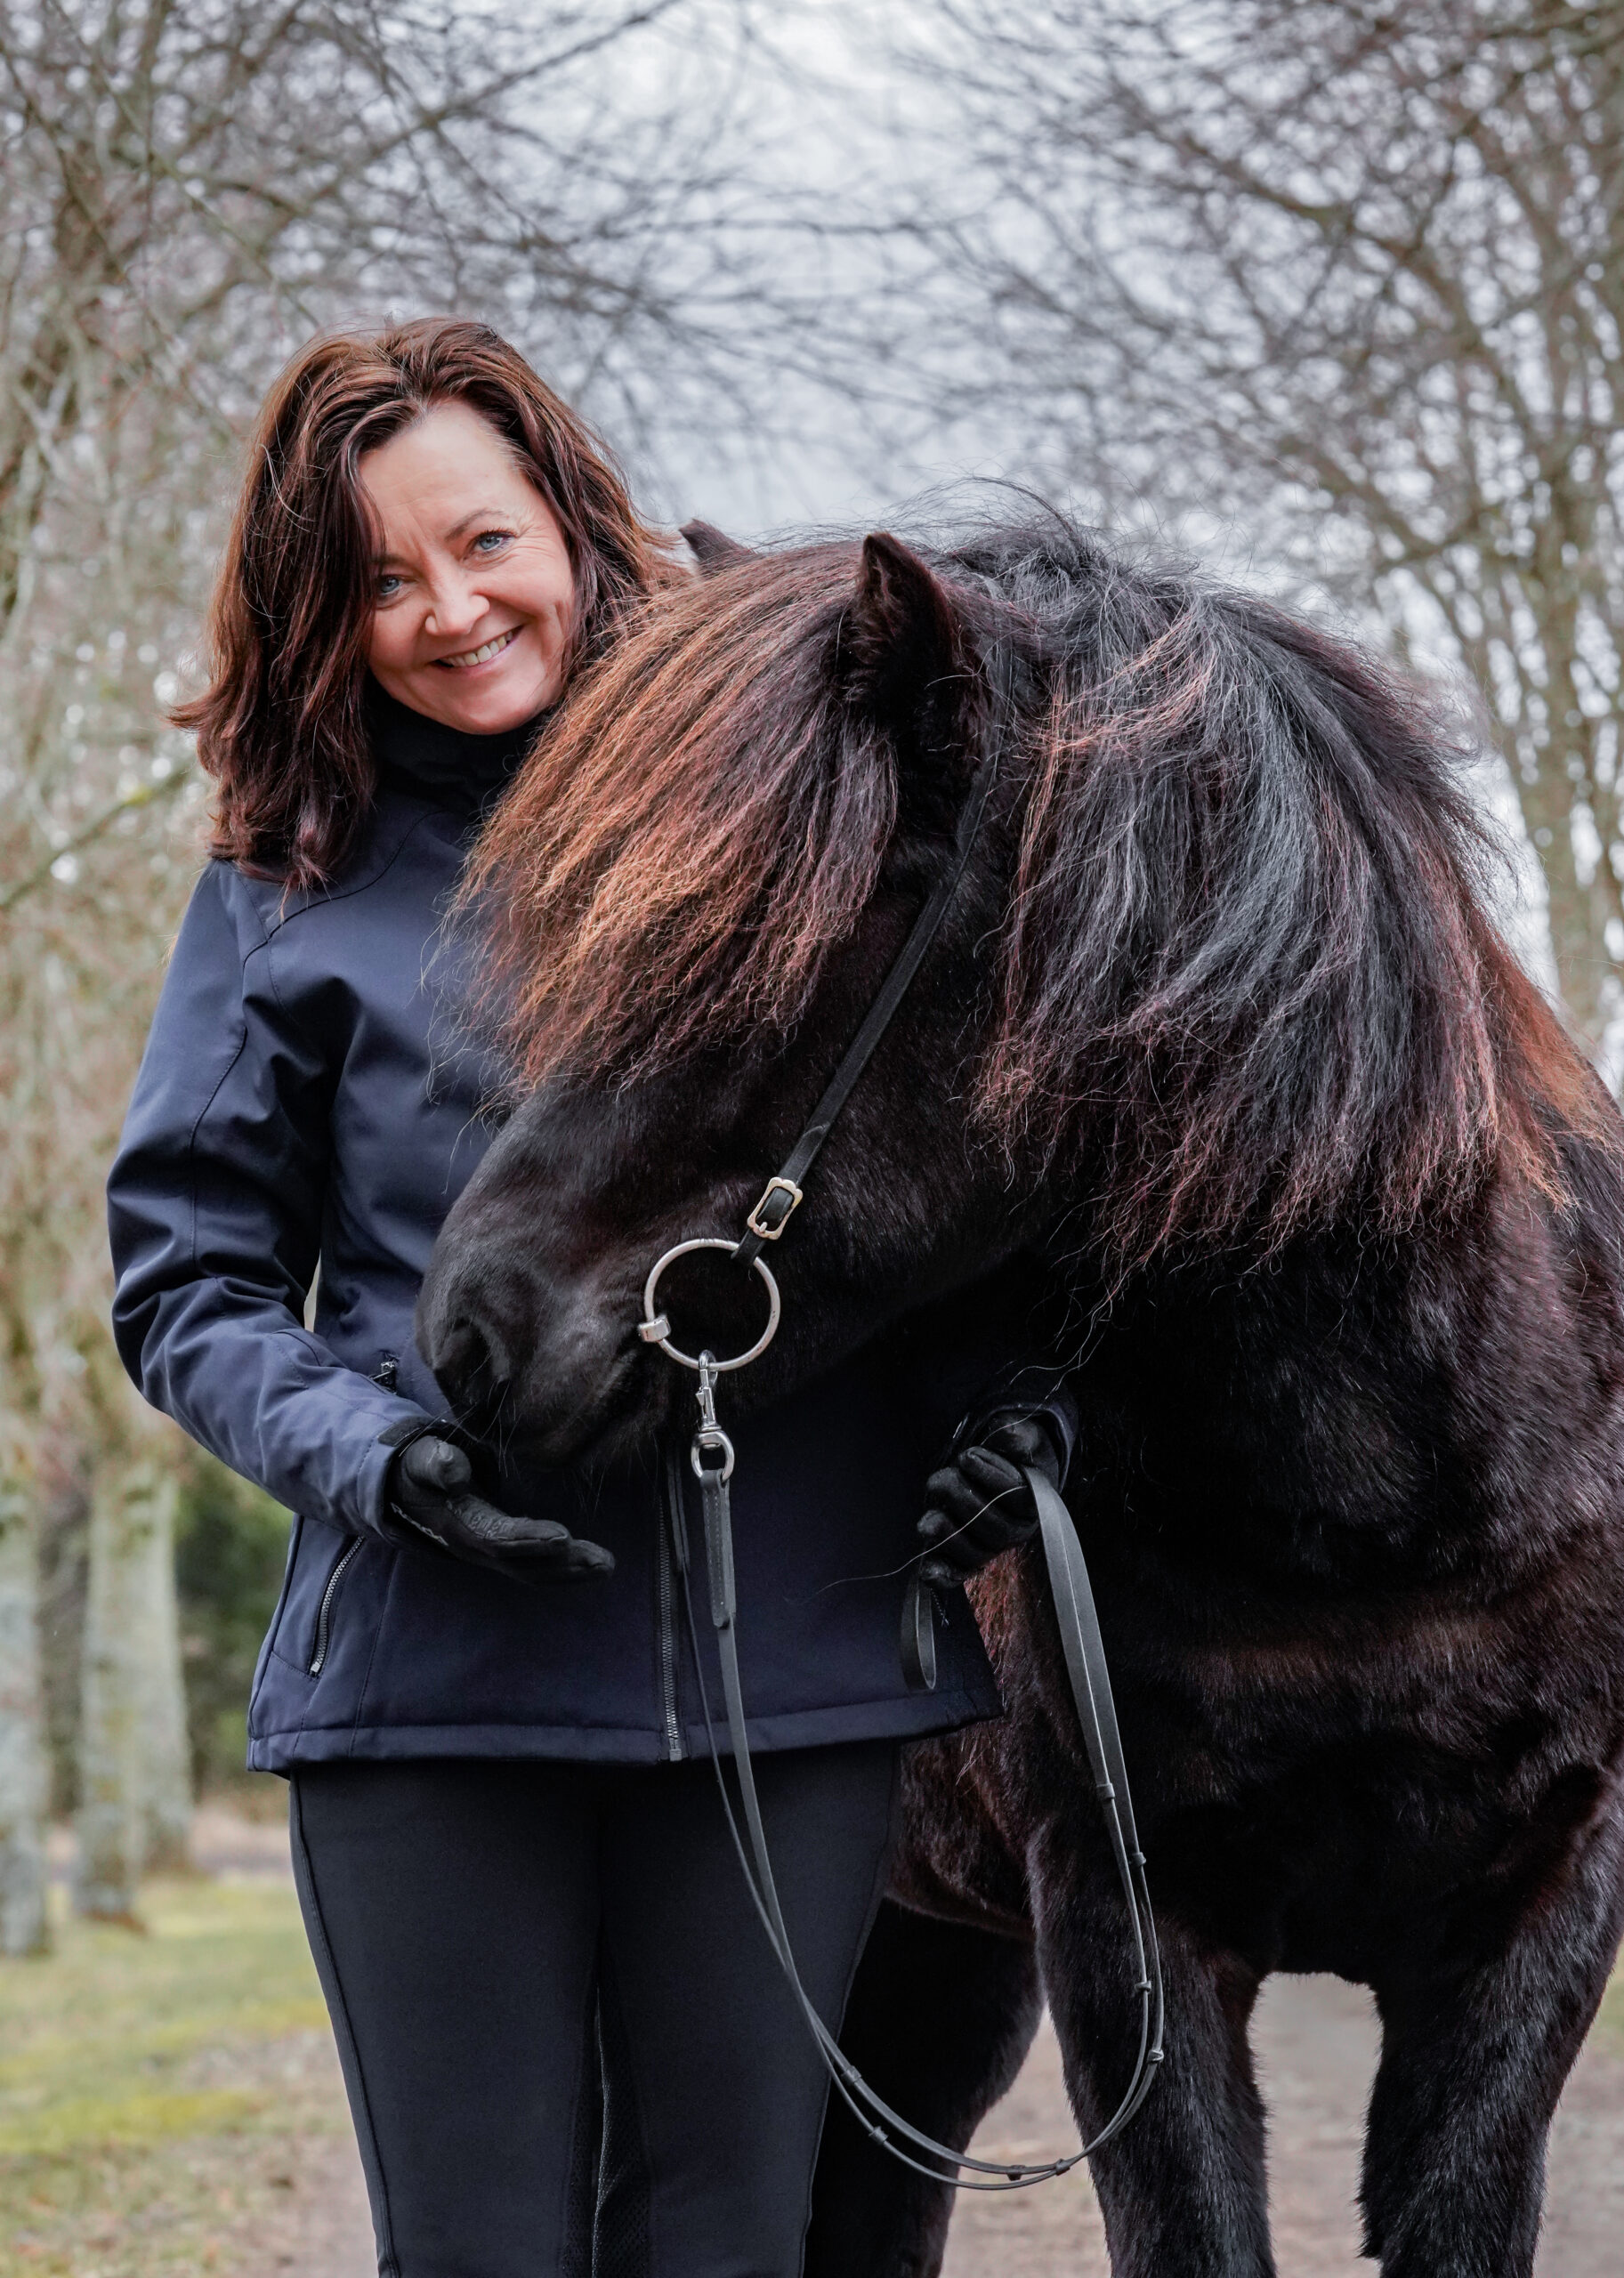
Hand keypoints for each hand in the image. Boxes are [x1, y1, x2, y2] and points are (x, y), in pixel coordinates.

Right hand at [386, 1435, 613, 1580]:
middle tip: (603, 1561)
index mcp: (460, 1524)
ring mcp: (492, 1552)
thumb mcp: (423, 1458)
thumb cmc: (422, 1466)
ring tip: (606, 1566)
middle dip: (563, 1564)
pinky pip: (535, 1567)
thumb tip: (456, 1471)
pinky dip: (565, 1569)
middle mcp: (477, 1546)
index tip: (563, 1536)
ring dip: (571, 1572)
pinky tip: (594, 1567)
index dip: (529, 1539)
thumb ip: (436, 1462)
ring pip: (533, 1571)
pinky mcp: (504, 1549)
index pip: (498, 1538)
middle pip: (523, 1564)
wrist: (409, 1487)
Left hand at [917, 1414, 1061, 1588]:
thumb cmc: (1011, 1455)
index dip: (991, 1476)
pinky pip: (960, 1573)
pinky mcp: (969, 1559)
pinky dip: (944, 1575)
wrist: (1002, 1472)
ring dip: (950, 1536)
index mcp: (1035, 1503)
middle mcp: (1017, 1530)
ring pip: (977, 1552)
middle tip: (939, 1480)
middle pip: (994, 1527)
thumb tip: (1009, 1435)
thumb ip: (1018, 1435)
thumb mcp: (1021, 1437)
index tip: (967, 1457)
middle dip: (962, 1502)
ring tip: (928, 1519)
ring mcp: (993, 1548)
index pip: (1017, 1496)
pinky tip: (928, 1572)